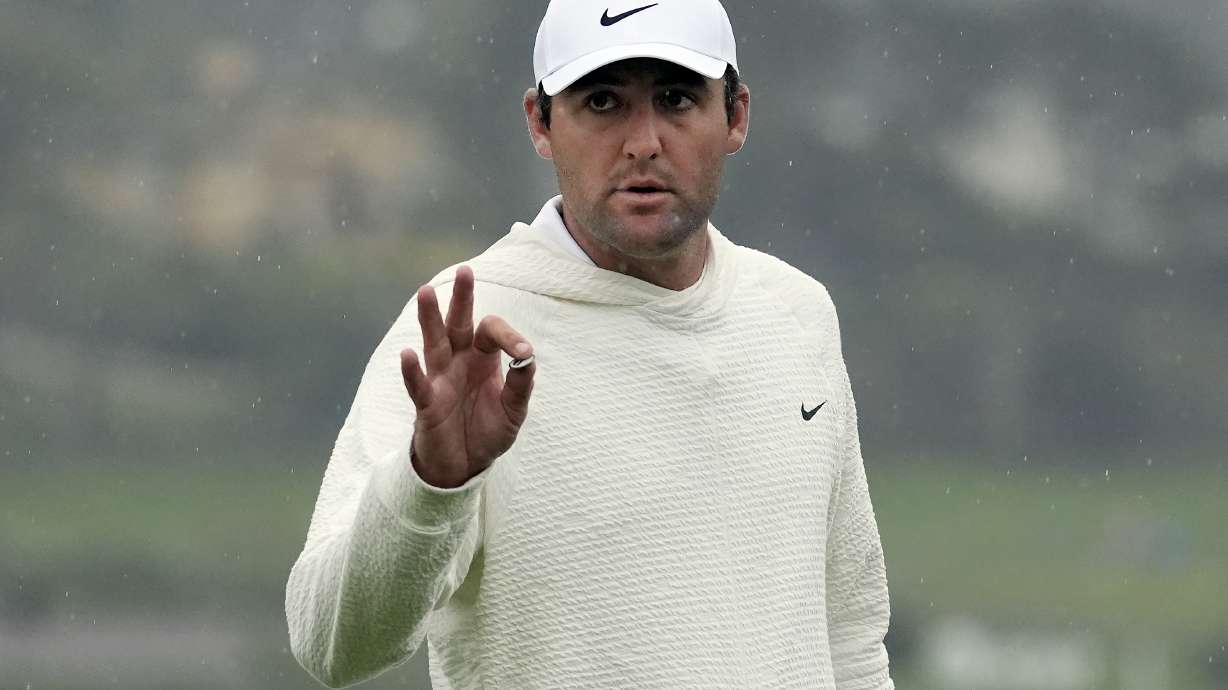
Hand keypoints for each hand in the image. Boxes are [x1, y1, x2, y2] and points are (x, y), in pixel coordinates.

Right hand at [400, 265, 536, 487]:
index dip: (509, 337)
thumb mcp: (515, 410)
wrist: (465, 467)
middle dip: (461, 298)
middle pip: (458, 324)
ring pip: (434, 343)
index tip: (524, 353)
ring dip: (429, 319)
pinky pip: (419, 384)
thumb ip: (521, 384)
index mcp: (482, 359)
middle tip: (466, 271)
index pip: (491, 332)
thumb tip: (528, 358)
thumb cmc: (488, 432)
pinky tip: (406, 353)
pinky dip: (411, 371)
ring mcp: (440, 380)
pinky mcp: (427, 404)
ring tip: (425, 292)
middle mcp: (459, 362)